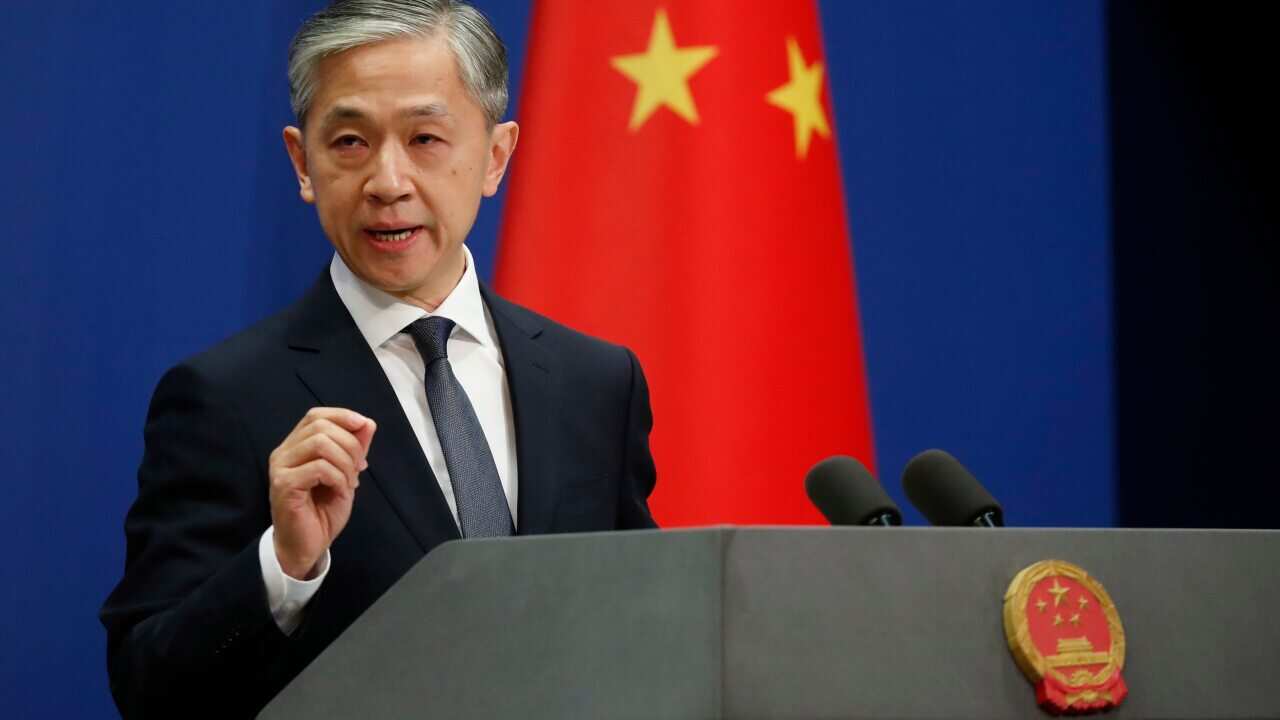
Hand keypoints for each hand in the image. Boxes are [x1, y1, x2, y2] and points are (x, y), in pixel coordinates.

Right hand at [269, 408, 375, 578]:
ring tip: (350, 482)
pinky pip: (319, 467)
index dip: (342, 415)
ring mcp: (280, 468)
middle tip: (359, 467)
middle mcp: (283, 453)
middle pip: (320, 427)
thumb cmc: (322, 512)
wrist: (306, 546)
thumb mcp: (346, 475)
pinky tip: (340, 491)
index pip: (315, 416)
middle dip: (350, 444)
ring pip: (320, 443)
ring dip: (345, 462)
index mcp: (295, 447)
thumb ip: (354, 449)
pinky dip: (338, 477)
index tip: (364, 426)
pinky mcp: (284, 484)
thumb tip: (367, 423)